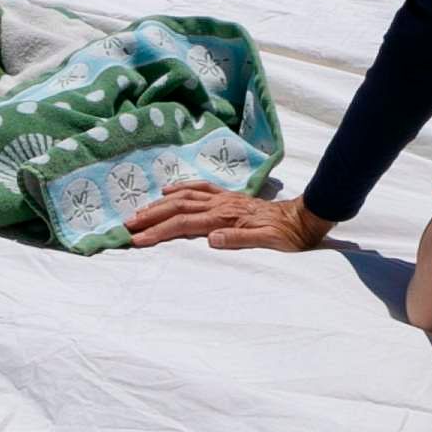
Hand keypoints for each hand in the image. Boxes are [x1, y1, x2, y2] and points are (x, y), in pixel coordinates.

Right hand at [125, 188, 327, 251]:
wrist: (304, 218)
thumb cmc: (286, 236)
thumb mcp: (268, 243)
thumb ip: (239, 240)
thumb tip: (210, 239)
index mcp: (225, 218)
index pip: (183, 224)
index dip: (158, 232)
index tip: (137, 240)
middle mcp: (220, 205)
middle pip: (177, 207)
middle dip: (150, 216)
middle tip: (127, 225)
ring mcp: (223, 198)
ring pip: (184, 196)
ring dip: (159, 203)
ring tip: (139, 211)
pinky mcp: (229, 197)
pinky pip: (200, 188)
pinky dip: (181, 188)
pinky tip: (168, 191)